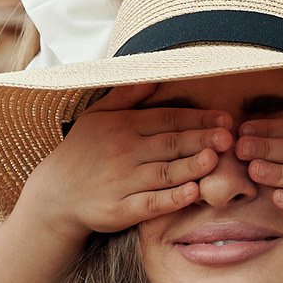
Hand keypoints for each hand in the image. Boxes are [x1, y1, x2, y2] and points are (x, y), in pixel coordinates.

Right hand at [24, 81, 230, 234]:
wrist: (54, 195)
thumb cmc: (82, 152)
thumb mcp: (98, 116)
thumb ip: (128, 95)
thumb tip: (155, 72)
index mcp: (124, 126)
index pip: (167, 119)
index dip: (198, 119)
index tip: (225, 119)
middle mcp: (124, 152)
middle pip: (170, 144)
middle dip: (201, 139)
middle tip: (229, 138)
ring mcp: (122, 181)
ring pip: (165, 172)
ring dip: (191, 166)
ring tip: (214, 159)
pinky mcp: (120, 210)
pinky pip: (150, 203)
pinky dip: (172, 199)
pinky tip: (193, 193)